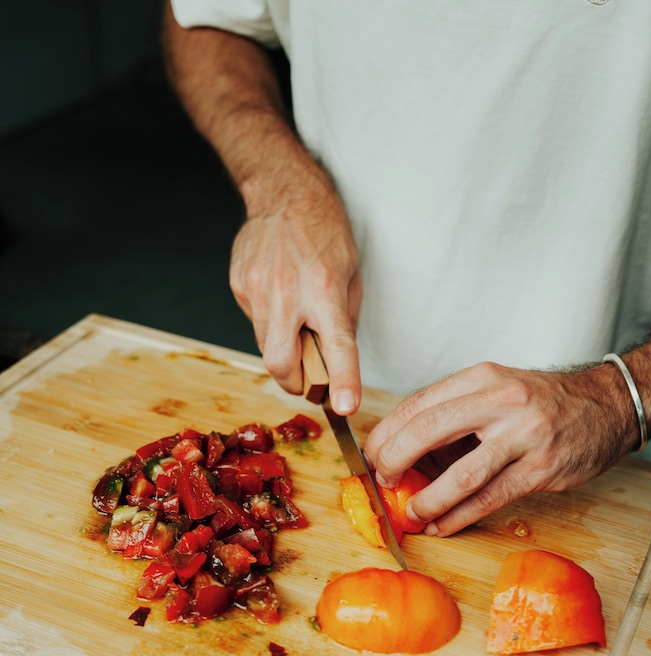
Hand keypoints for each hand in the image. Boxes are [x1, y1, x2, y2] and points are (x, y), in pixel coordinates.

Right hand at [230, 165, 361, 414]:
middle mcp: (287, 290)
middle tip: (308, 380)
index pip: (337, 345)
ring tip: (296, 320)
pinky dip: (270, 323)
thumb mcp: (351, 274)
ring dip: (283, 349)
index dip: (342, 381)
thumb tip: (337, 361)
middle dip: (294, 383)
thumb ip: (344, 320)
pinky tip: (278, 296)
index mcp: (324, 288)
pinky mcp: (239, 285)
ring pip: (265, 346)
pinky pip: (255, 322)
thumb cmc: (325, 232)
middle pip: (280, 363)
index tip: (344, 407)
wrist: (284, 192)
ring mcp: (257, 288)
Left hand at [363, 361, 637, 535]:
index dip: (386, 434)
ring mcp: (524, 434)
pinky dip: (460, 516)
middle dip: (394, 461)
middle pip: (428, 432)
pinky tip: (442, 526)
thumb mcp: (495, 393)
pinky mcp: (542, 468)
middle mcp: (500, 400)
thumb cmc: (540, 404)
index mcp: (480, 378)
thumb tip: (400, 454)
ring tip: (411, 515)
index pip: (417, 404)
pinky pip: (490, 498)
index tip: (369, 457)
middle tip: (381, 483)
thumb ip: (452, 418)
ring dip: (428, 499)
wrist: (606, 405)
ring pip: (461, 474)